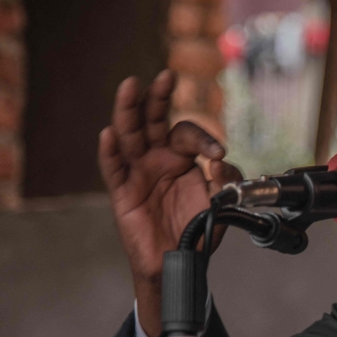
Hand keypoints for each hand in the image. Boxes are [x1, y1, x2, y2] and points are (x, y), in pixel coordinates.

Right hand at [97, 70, 241, 336]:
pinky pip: (114, 168)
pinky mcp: (123, 191)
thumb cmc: (197, 230)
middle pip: (153, 120)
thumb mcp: (221, 203)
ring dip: (129, 110)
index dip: (203, 138)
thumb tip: (219, 160)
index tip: (217, 153)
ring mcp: (138, 171)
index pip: (187, 133)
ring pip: (130, 135)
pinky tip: (110, 134)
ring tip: (131, 87)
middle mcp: (158, 158)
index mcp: (182, 157)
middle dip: (159, 97)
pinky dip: (110, 151)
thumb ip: (226, 180)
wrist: (180, 261)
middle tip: (167, 76)